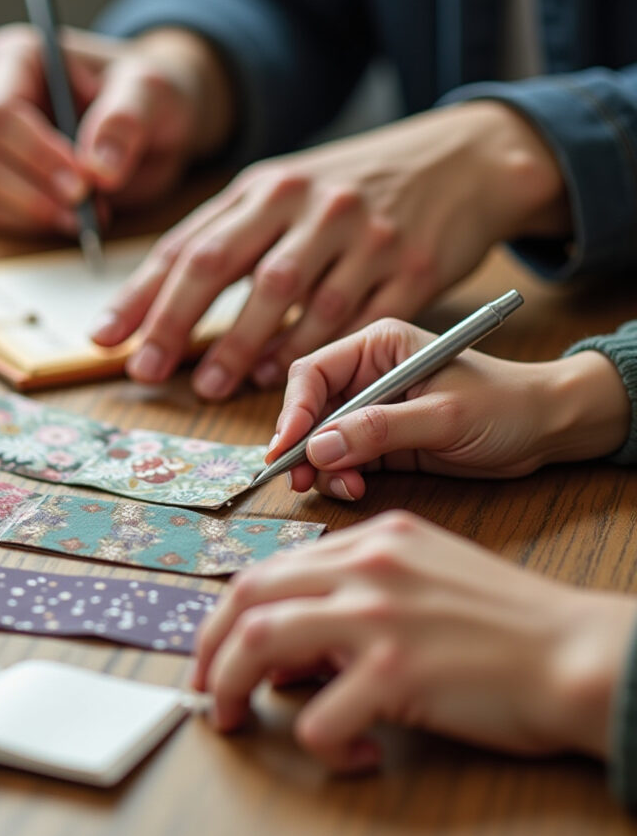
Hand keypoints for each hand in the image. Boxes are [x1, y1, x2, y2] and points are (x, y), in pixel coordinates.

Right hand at [0, 25, 232, 234]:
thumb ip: (126, 119)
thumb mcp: (152, 92)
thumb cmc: (143, 96)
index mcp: (16, 57)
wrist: (150, 125)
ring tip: (85, 213)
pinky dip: (28, 222)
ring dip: (33, 210)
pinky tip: (68, 217)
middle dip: (35, 188)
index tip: (82, 180)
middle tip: (85, 202)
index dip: (35, 152)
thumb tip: (99, 168)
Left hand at [92, 101, 570, 399]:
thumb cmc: (348, 190)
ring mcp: (363, 232)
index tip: (106, 340)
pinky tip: (282, 375)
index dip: (143, 296)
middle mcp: (308, 204)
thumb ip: (220, 240)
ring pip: (289, 297)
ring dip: (244, 347)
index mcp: (265, 187)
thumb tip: (144, 306)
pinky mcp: (412, 265)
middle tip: (149, 371)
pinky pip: (353, 317)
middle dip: (179, 324)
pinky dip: (312, 349)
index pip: (188, 244)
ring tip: (214, 385)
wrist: (462, 161)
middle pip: (227, 266)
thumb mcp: (282, 194)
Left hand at [193, 512, 636, 770]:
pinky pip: (320, 718)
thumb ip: (355, 595)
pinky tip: (355, 755)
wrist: (582, 656)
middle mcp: (367, 568)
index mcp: (373, 540)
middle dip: (210, 649)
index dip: (227, 617)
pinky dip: (322, 746)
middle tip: (207, 691)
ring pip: (260, 645)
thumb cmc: (510, 629)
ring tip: (236, 721)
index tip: (216, 652)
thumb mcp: (424, 580)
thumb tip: (290, 651)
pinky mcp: (397, 672)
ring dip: (233, 688)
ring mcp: (379, 617)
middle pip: (247, 597)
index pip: (267, 570)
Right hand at [267, 318, 629, 499]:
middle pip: (309, 408)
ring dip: (321, 467)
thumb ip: (380, 430)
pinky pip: (342, 459)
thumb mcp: (443, 416)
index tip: (289, 446)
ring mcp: (370, 409)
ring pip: (320, 439)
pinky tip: (355, 488)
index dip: (294, 409)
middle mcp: (367, 374)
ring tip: (343, 487)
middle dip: (302, 445)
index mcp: (378, 346)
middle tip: (298, 478)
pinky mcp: (379, 440)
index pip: (312, 372)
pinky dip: (340, 477)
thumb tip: (320, 447)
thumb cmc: (505, 405)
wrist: (546, 429)